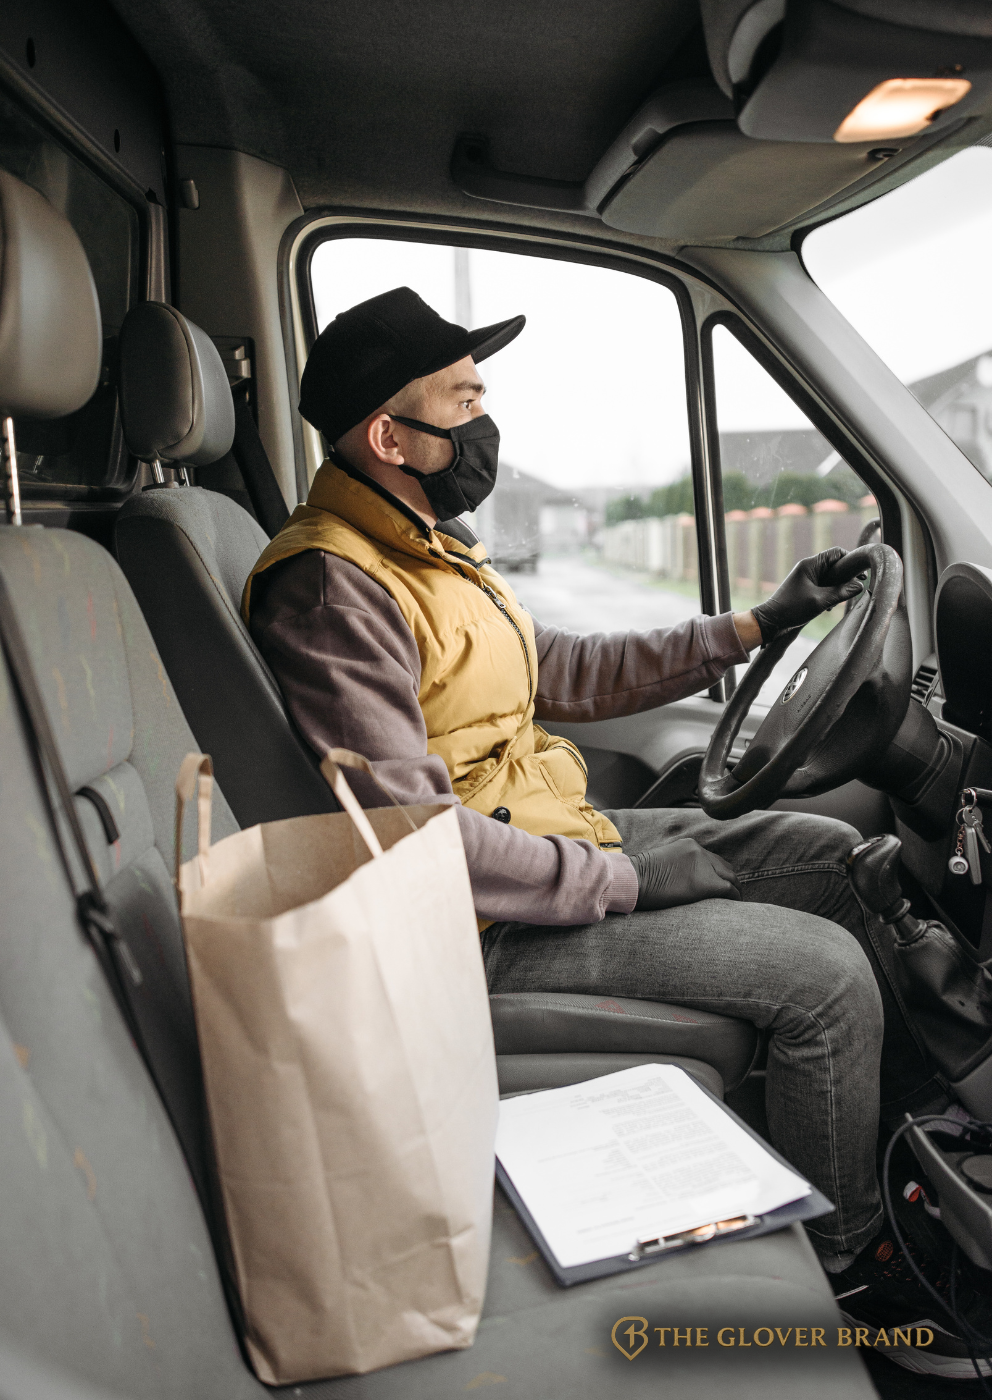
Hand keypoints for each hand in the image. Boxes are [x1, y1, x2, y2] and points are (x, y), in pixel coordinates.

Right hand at [628, 838, 742, 910]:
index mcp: (689, 845)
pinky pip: (728, 889)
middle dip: (731, 880)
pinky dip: (734, 897)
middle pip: (725, 867)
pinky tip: (734, 905)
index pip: (713, 859)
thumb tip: (685, 880)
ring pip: (730, 877)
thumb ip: (678, 866)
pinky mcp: (706, 882)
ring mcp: (703, 865)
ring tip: (735, 901)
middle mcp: (699, 851)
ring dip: (735, 889)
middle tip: (733, 894)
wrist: (634, 880)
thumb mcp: (662, 863)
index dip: (720, 873)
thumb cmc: (640, 877)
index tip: (721, 884)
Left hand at [751, 548, 866, 644]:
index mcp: (810, 565)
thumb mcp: (820, 601)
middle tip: (852, 589)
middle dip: (845, 577)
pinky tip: (828, 606)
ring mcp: (806, 579)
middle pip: (835, 566)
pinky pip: (823, 587)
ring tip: (836, 601)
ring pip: (830, 578)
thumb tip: (860, 586)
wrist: (770, 621)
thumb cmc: (792, 608)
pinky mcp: (805, 589)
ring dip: (837, 588)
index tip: (860, 574)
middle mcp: (808, 569)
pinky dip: (829, 594)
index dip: (850, 560)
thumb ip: (841, 592)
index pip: (836, 553)